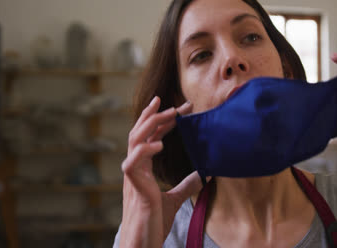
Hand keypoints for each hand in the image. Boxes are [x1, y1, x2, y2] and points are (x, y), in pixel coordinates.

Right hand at [119, 97, 202, 247]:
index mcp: (142, 169)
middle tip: (175, 102)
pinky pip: (132, 164)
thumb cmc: (153, 223)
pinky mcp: (133, 188)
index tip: (177, 108)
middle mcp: (135, 168)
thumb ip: (186, 185)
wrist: (143, 244)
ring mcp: (132, 177)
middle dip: (156, 114)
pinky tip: (159, 144)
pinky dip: (144, 151)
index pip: (150, 137)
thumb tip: (205, 173)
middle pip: (140, 133)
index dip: (162, 121)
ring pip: (134, 141)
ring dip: (151, 124)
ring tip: (170, 115)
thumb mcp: (175, 199)